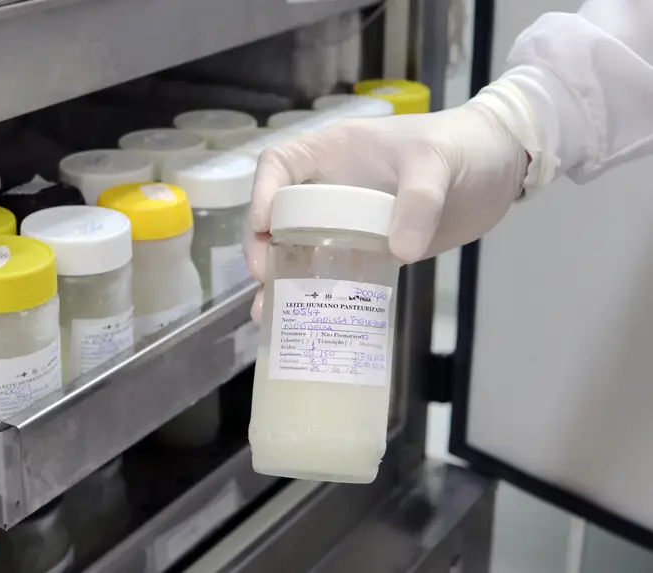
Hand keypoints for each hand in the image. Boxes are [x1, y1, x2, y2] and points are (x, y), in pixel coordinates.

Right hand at [245, 101, 528, 320]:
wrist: (501, 167)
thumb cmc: (464, 146)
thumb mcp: (438, 162)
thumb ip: (419, 200)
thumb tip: (399, 251)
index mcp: (334, 152)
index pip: (279, 165)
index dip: (262, 193)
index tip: (262, 228)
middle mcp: (331, 186)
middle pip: (278, 214)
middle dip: (263, 246)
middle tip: (265, 278)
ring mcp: (349, 221)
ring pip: (300, 248)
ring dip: (282, 279)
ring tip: (270, 313)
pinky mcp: (371, 249)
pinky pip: (336, 271)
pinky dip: (319, 295)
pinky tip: (306, 320)